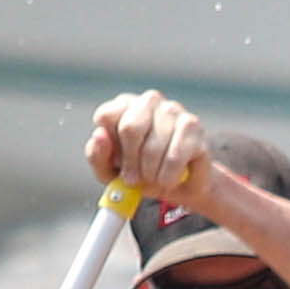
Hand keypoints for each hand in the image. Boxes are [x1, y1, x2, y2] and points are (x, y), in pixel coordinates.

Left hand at [86, 90, 207, 202]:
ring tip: (154, 180)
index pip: (106, 116)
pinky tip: (169, 179)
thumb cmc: (142, 174)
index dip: (111, 146)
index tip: (117, 163)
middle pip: (130, 129)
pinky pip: (174, 157)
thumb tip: (99, 135)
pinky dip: (168, 176)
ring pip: (153, 147)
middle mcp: (148, 101)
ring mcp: (173, 110)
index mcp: (123, 106)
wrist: (180, 187)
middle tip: (133, 180)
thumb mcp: (110, 172)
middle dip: (131, 162)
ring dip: (150, 174)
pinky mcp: (193, 126)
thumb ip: (96, 155)